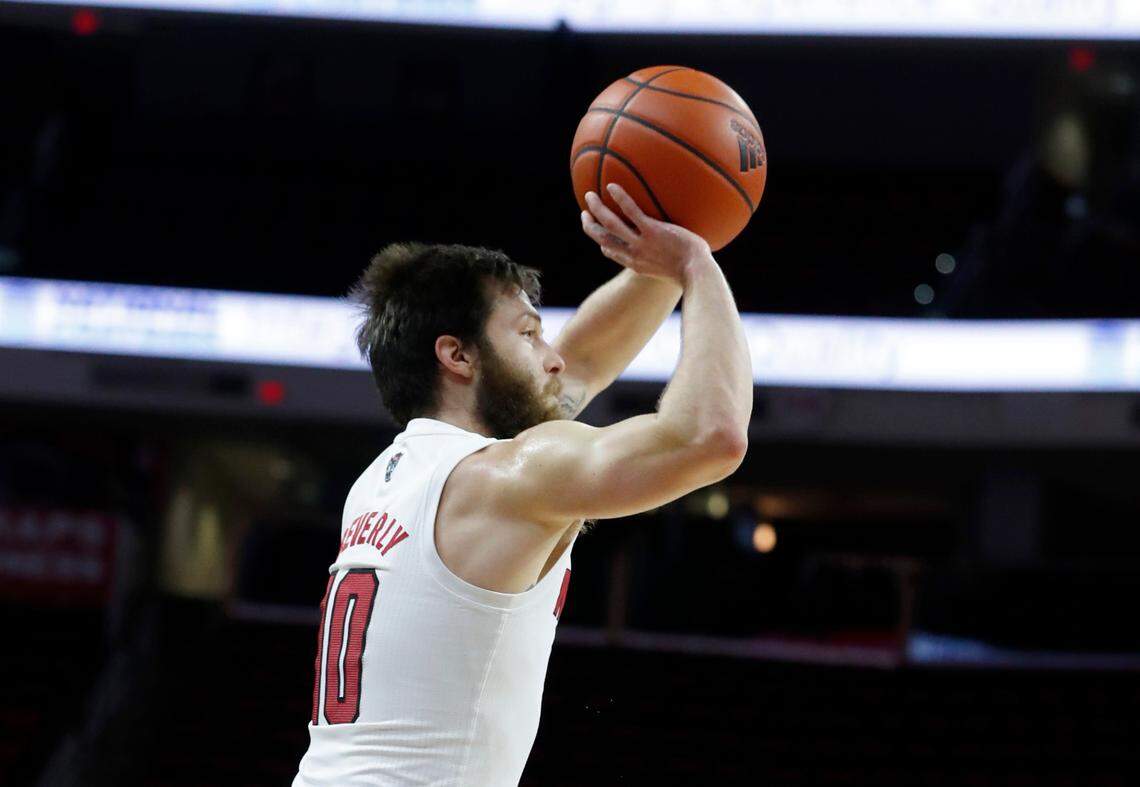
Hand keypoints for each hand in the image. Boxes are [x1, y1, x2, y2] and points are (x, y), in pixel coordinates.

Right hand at [580, 183, 712, 284]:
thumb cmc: (694, 273)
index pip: (612, 253)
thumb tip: (678, 252)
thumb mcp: (674, 271)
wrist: (698, 274)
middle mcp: (633, 255)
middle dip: (590, 226)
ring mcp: (641, 243)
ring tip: (589, 195)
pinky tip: (613, 186)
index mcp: (637, 264)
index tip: (600, 234)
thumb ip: (668, 260)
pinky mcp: (652, 231)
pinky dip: (620, 199)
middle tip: (584, 213)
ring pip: (610, 224)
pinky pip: (631, 211)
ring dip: (597, 209)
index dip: (603, 243)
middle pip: (603, 239)